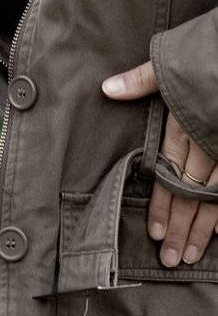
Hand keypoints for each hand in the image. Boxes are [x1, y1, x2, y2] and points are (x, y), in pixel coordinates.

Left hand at [102, 61, 217, 266]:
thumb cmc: (208, 55)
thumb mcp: (172, 63)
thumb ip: (142, 80)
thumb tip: (108, 88)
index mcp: (183, 124)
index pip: (168, 174)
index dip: (162, 205)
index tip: (156, 232)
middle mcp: (207, 142)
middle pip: (190, 193)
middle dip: (180, 228)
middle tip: (171, 259)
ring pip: (213, 195)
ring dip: (203, 227)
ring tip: (192, 254)